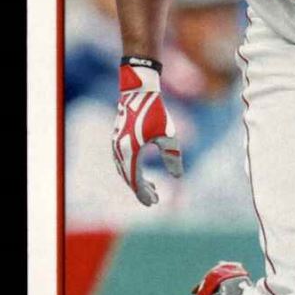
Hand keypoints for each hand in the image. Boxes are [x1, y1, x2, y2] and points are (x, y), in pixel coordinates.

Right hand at [111, 62, 182, 205]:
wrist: (138, 91)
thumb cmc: (156, 112)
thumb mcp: (169, 136)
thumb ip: (173, 157)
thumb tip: (178, 177)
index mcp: (130, 152)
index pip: (135, 180)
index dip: (144, 194)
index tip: (153, 204)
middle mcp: (119, 150)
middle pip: (128, 178)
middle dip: (141, 190)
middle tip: (155, 200)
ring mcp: (116, 144)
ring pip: (124, 170)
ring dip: (137, 181)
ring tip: (154, 189)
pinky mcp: (117, 139)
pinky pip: (123, 161)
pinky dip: (132, 170)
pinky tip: (144, 173)